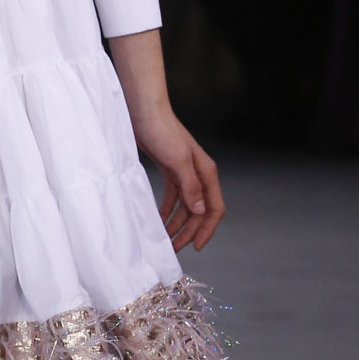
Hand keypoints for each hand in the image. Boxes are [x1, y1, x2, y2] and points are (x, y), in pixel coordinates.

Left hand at [134, 106, 225, 253]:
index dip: (207, 229)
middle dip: (188, 232)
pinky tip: (158, 221)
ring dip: (176, 224)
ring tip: (164, 240)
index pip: (214, 208)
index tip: (196, 247)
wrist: (144, 111)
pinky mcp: (169, 171)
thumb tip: (201, 211)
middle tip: (173, 249)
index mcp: (206, 173)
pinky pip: (172, 198)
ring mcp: (184, 173)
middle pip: (199, 212)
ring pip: (185, 207)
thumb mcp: (177, 160)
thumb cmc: (162, 131)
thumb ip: (190, 186)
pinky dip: (166, 211)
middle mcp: (198, 175)